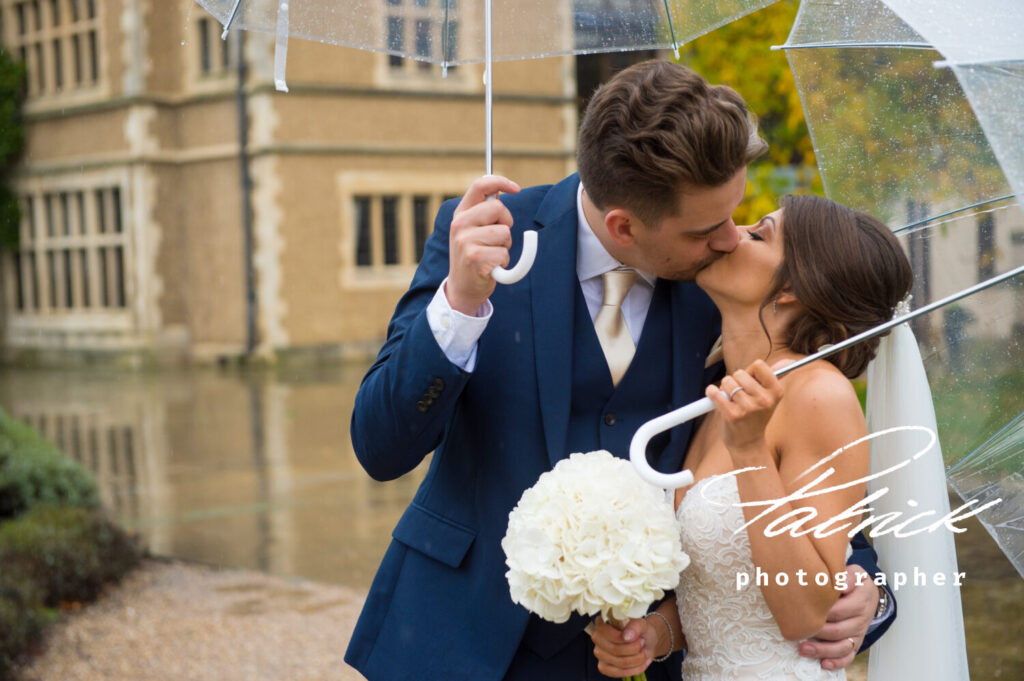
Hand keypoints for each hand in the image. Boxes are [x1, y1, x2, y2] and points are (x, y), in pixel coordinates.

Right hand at [446, 175, 520, 314]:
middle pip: (498, 208)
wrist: (462, 288)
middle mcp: (459, 225)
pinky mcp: (474, 258)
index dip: (500, 182)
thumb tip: (501, 189)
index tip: (516, 188)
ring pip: (504, 232)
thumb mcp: (473, 230)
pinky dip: (503, 262)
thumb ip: (484, 212)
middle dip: (506, 223)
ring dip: (505, 246)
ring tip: (492, 254)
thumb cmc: (475, 256)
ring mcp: (465, 241)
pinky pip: (504, 253)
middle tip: (498, 238)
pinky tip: (491, 267)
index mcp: (461, 214)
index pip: (479, 186)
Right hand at [589, 615, 656, 677]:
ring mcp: (599, 653)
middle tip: (643, 643)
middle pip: (614, 650)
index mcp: (602, 623)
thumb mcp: (641, 623)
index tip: (639, 638)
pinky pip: (619, 673)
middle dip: (634, 649)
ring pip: (619, 662)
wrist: (646, 641)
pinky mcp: (604, 667)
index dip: (623, 638)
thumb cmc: (640, 631)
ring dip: (637, 659)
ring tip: (644, 653)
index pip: (606, 633)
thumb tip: (626, 636)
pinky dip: (634, 669)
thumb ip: (634, 626)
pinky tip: (641, 663)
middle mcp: (597, 638)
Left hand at [705, 359, 784, 459]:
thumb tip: (789, 360)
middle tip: (739, 395)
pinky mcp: (732, 415)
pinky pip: (715, 392)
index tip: (750, 382)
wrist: (748, 443)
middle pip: (740, 373)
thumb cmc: (756, 416)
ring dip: (724, 388)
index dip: (750, 371)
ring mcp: (748, 408)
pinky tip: (715, 397)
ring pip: (727, 381)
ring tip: (731, 399)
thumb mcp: (770, 398)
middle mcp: (764, 400)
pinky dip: (711, 392)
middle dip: (735, 381)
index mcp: (776, 392)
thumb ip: (775, 377)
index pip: (758, 365)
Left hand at [799, 564, 877, 670]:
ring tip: (803, 648)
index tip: (805, 611)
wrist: (867, 592)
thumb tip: (840, 583)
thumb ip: (846, 575)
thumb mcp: (854, 572)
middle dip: (817, 632)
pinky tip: (824, 664)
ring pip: (843, 646)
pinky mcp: (856, 642)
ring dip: (823, 650)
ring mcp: (859, 632)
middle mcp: (862, 619)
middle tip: (798, 630)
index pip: (841, 610)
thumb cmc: (854, 581)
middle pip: (839, 630)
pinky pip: (849, 656)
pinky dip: (837, 662)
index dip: (823, 612)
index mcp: (861, 600)